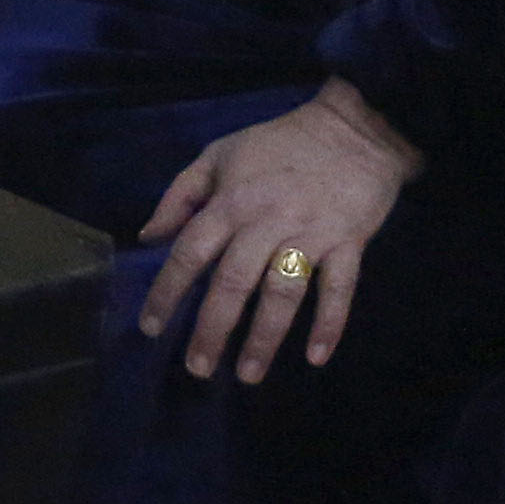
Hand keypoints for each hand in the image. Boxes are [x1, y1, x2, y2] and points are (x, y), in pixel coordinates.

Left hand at [134, 78, 423, 380]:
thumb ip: (180, 195)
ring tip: (247, 375)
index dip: (167, 292)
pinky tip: (315, 357)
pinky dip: (329, 324)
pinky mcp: (349, 242)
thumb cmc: (279, 143)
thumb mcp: (218, 155)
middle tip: (198, 369)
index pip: (190, 253)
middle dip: (212, 330)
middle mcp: (267, 222)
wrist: (356, 128)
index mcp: (231, 202)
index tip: (151, 328)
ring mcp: (311, 234)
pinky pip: (339, 289)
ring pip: (283, 292)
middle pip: (233, 282)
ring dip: (265, 337)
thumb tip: (148, 237)